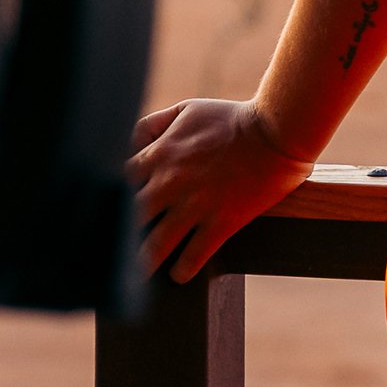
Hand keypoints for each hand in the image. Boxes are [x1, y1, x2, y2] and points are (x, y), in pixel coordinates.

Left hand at [128, 99, 314, 281]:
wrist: (277, 131)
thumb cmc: (232, 118)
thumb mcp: (187, 110)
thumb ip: (155, 125)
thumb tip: (132, 143)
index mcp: (160, 154)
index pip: (117, 183)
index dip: (111, 199)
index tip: (110, 213)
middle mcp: (171, 182)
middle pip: (129, 219)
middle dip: (119, 236)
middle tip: (113, 252)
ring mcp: (196, 205)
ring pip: (157, 244)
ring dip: (143, 263)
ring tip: (137, 276)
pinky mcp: (221, 222)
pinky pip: (193, 256)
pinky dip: (182, 270)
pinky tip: (179, 275)